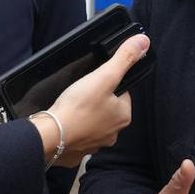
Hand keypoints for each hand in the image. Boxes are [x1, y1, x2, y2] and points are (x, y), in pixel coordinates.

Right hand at [34, 34, 147, 166]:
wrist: (51, 135)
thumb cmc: (78, 107)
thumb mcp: (104, 76)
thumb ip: (124, 58)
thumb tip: (143, 41)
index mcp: (123, 117)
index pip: (122, 94)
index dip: (108, 84)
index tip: (95, 82)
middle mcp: (113, 134)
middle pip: (107, 108)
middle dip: (96, 100)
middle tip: (80, 93)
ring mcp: (94, 144)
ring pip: (92, 123)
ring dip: (84, 116)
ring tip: (71, 107)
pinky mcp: (77, 151)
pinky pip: (77, 137)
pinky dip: (72, 130)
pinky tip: (64, 122)